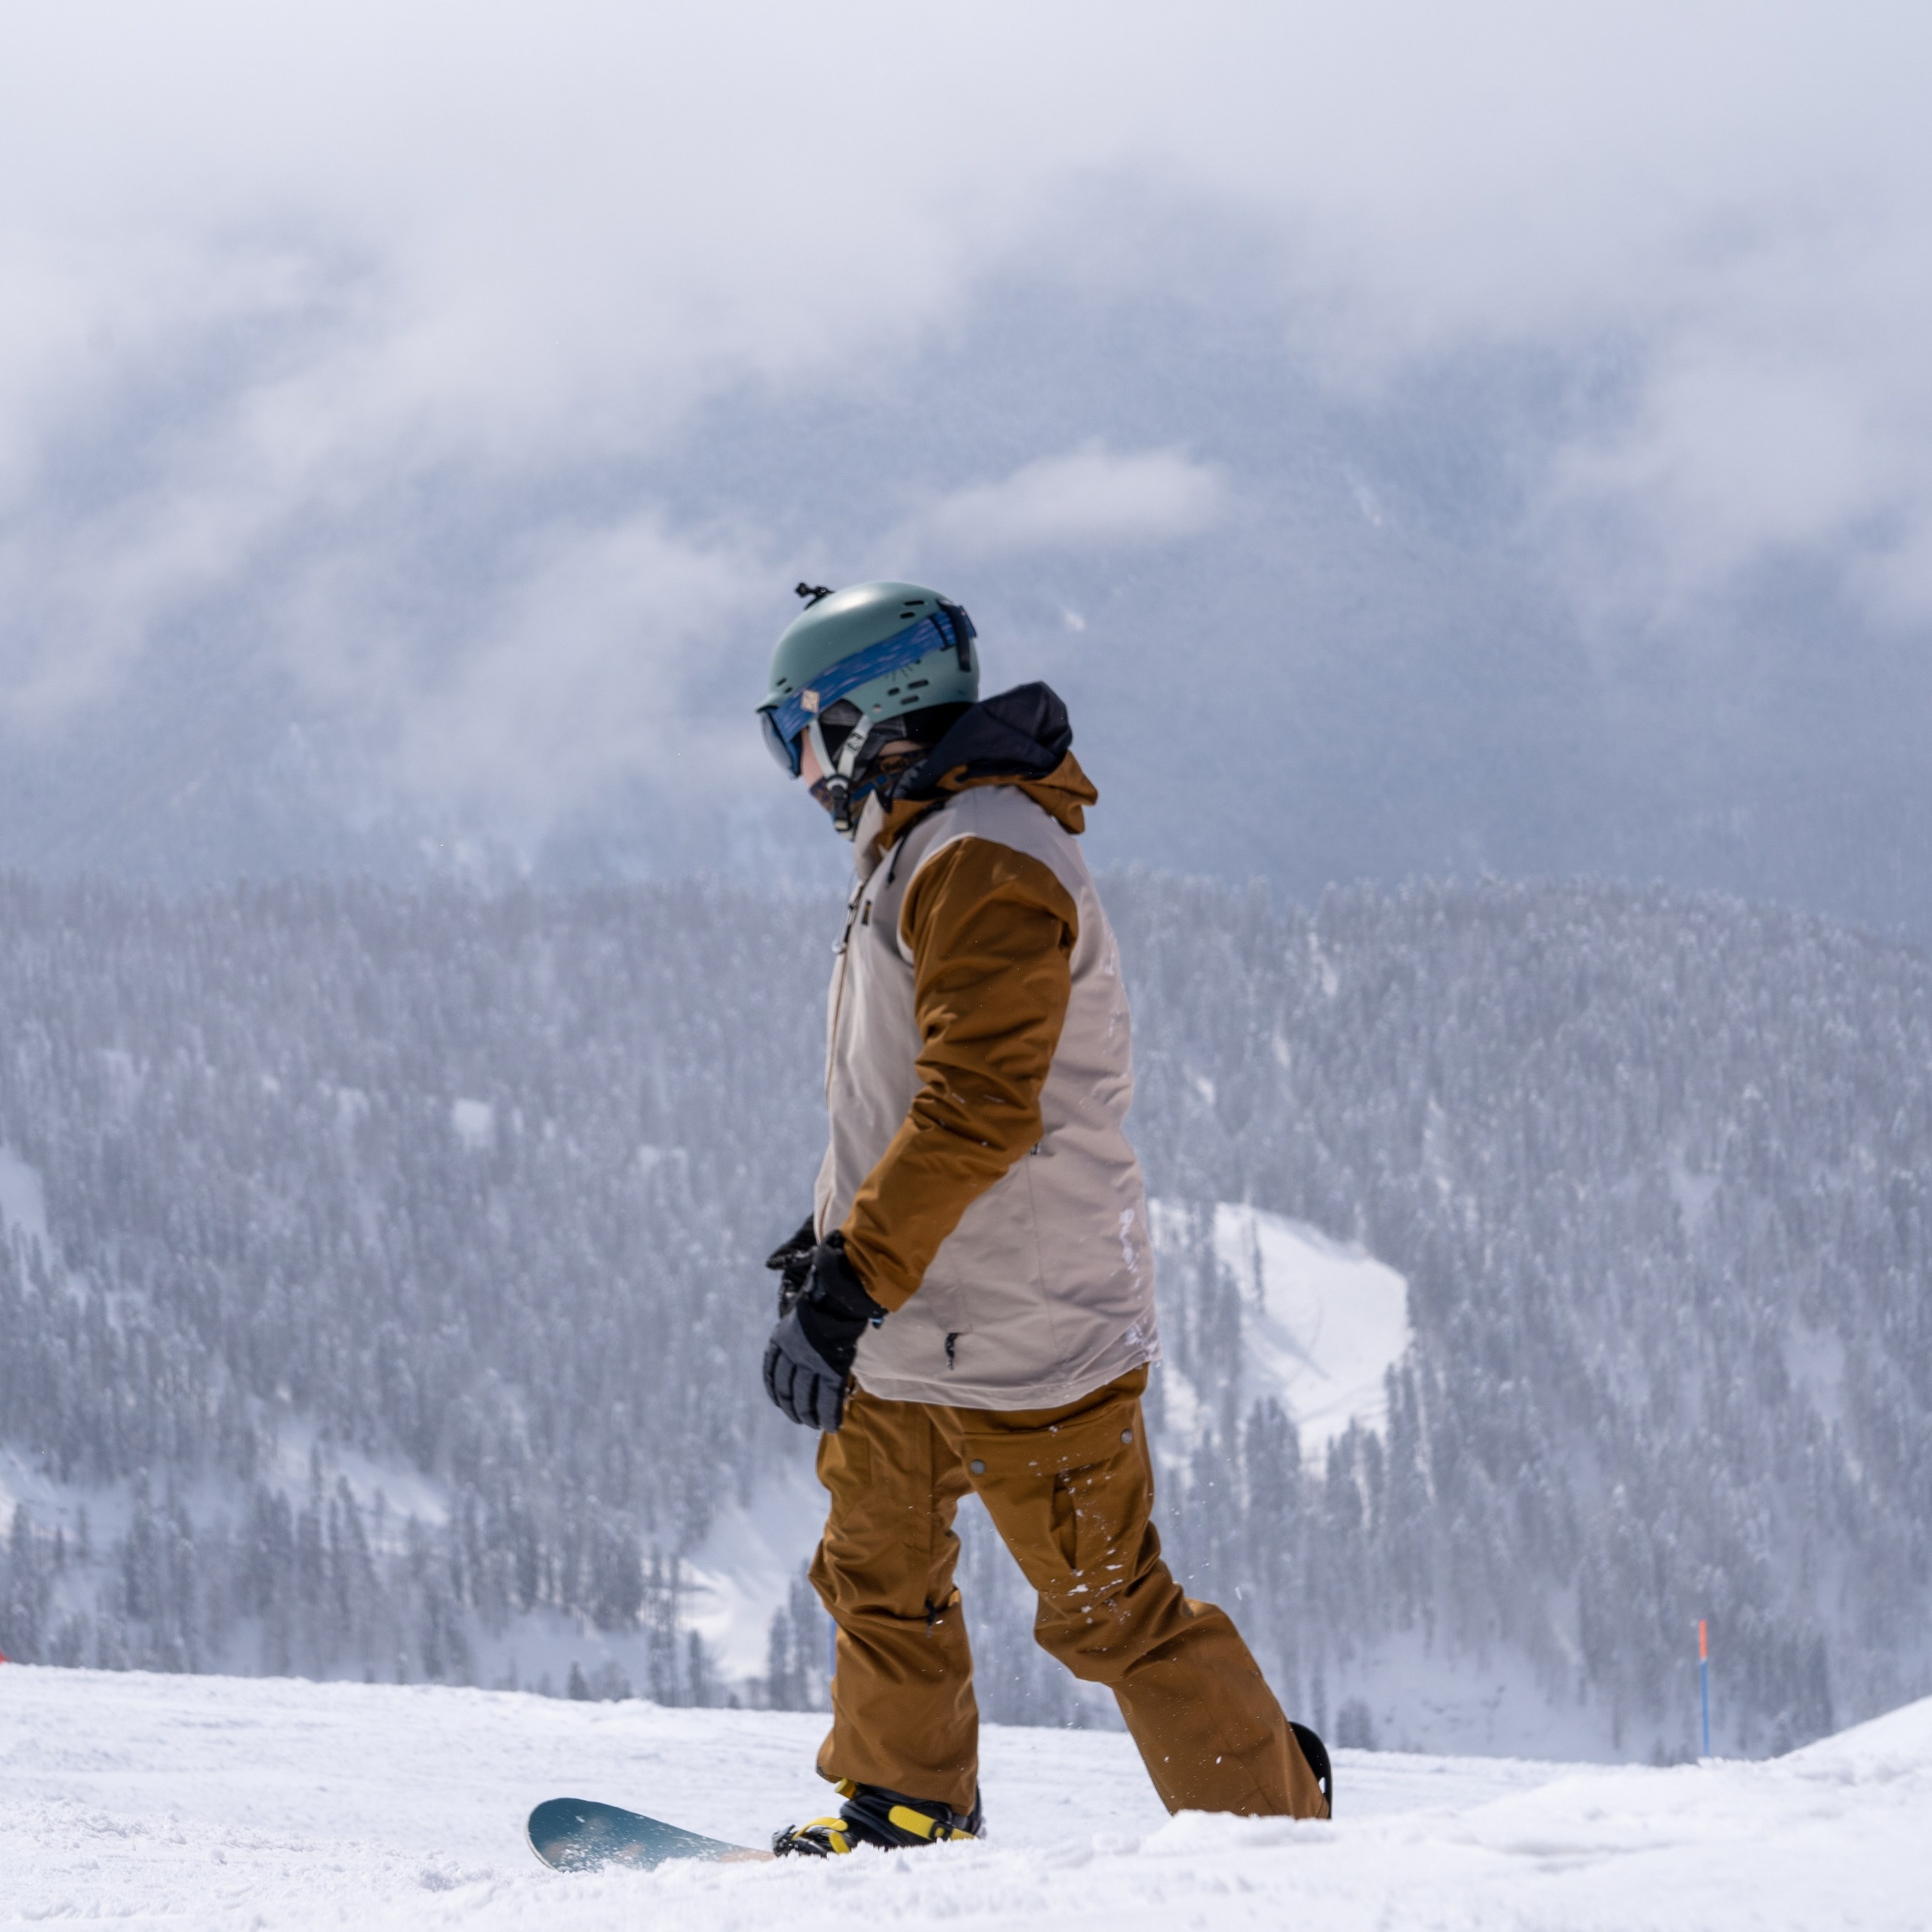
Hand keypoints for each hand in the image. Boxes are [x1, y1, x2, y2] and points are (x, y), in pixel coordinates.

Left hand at [762, 1235, 885, 1430]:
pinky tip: (833, 1425)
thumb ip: (793, 1309)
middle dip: (793, 1408)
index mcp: (782, 1337)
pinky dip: (830, 1414)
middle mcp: (792, 1353)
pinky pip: (830, 1398)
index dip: (775, 1390)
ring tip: (816, 1425)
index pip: (772, 1371)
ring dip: (811, 1416)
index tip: (780, 1402)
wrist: (839, 1285)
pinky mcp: (832, 1367)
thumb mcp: (798, 1293)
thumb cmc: (823, 1285)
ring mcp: (811, 1361)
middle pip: (788, 1390)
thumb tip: (774, 1270)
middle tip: (801, 1419)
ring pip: (807, 1399)